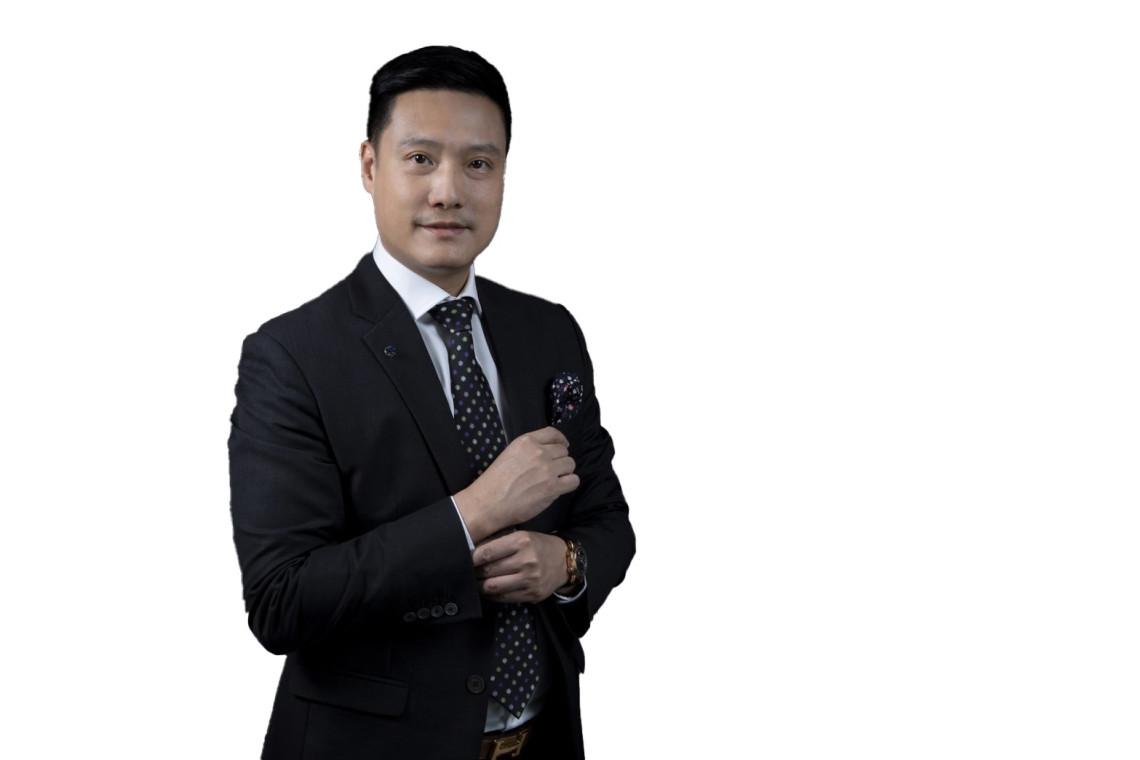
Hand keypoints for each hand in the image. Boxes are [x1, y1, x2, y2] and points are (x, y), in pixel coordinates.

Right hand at [454, 427, 578, 542]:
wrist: (488, 503)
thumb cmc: (494, 482)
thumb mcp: (509, 454)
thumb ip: (528, 450)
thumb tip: (546, 452)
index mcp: (526, 442)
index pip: (553, 433)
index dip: (560, 440)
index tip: (562, 446)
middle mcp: (538, 452)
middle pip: (563, 451)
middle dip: (559, 460)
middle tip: (551, 471)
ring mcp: (547, 469)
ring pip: (570, 464)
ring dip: (565, 472)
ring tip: (554, 480)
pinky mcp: (552, 487)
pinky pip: (573, 481)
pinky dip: (569, 484)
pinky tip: (560, 488)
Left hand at [473, 531, 568, 602]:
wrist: (564, 561)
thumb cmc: (538, 545)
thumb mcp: (521, 535)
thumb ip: (498, 541)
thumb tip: (471, 549)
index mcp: (521, 541)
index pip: (487, 552)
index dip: (471, 558)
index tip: (464, 560)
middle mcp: (526, 560)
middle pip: (488, 571)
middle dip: (474, 573)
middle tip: (469, 572)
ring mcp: (530, 579)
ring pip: (493, 587)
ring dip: (480, 586)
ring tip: (476, 582)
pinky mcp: (532, 594)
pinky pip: (503, 598)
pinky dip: (492, 595)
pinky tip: (488, 591)